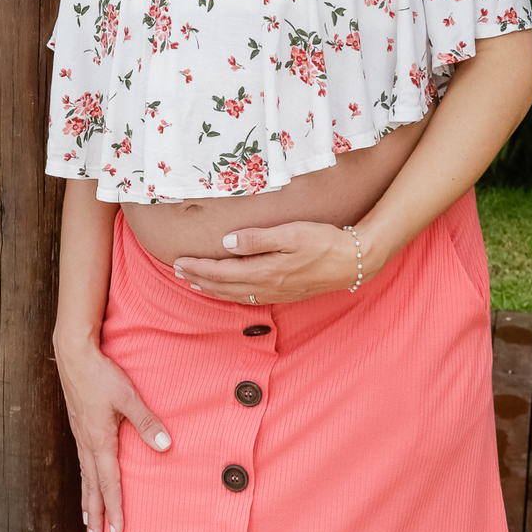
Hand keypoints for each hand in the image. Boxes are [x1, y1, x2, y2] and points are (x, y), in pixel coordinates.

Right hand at [53, 334, 170, 531]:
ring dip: (87, 499)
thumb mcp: (127, 397)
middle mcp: (86, 442)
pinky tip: (87, 479)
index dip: (114, 509)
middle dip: (96, 514)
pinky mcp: (78, 425)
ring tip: (88, 520)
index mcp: (99, 440)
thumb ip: (146, 422)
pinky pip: (82, 461)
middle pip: (92, 486)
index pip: (108, 483)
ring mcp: (80, 434)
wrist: (73, 354)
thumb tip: (165, 446)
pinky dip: (84, 479)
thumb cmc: (101, 374)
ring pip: (84, 475)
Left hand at [173, 220, 367, 303]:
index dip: (198, 268)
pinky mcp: (285, 294)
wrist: (354, 261)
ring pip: (235, 296)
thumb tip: (226, 243)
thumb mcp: (290, 233)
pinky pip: (250, 299)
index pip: (222, 272)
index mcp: (265, 271)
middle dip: (198, 279)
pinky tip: (228, 291)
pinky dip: (231, 295)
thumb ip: (257, 239)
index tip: (179, 261)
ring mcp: (277, 293)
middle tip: (177, 271)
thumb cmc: (323, 241)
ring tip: (194, 282)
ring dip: (212, 289)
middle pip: (224, 287)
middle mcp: (267, 286)